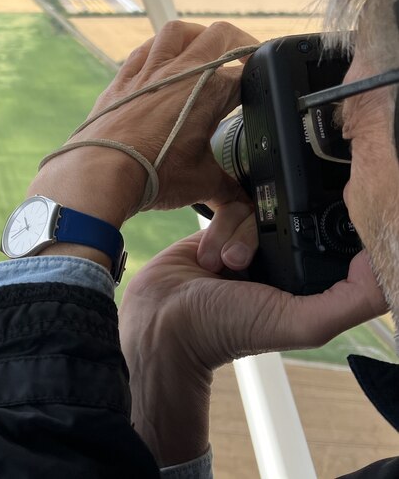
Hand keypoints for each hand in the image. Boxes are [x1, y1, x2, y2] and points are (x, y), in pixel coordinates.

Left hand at [29, 21, 257, 235]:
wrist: (100, 173)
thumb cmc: (153, 175)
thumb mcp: (202, 183)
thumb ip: (230, 189)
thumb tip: (245, 203)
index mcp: (211, 90)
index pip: (249, 73)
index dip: (262, 79)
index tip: (264, 86)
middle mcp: (182, 71)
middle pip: (221, 36)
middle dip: (239, 43)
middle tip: (245, 59)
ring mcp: (149, 71)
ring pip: (178, 32)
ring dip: (197, 36)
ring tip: (203, 49)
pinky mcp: (122, 80)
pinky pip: (143, 51)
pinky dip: (156, 50)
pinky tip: (159, 62)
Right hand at [120, 228, 386, 465]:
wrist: (161, 319)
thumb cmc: (227, 330)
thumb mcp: (300, 322)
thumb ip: (352, 299)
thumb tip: (381, 263)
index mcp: (308, 284)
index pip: (331, 243)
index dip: (325, 230)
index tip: (306, 231)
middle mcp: (282, 262)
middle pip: (294, 219)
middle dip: (269, 235)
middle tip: (245, 263)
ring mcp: (250, 244)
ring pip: (260, 210)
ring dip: (236, 236)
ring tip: (222, 264)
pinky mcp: (220, 229)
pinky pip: (231, 207)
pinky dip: (217, 229)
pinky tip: (206, 256)